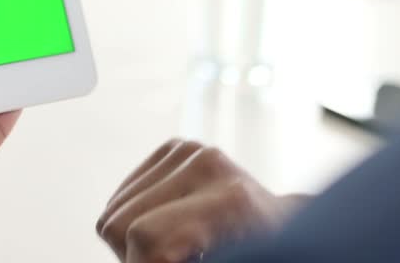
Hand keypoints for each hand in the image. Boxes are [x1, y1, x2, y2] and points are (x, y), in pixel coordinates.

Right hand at [97, 139, 308, 262]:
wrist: (286, 226)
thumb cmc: (258, 252)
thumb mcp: (229, 262)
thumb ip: (171, 256)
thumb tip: (143, 256)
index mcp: (229, 201)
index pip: (147, 237)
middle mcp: (207, 165)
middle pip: (122, 222)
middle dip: (132, 255)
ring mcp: (190, 150)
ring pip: (114, 209)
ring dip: (128, 239)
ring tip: (166, 249)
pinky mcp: (174, 147)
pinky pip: (120, 194)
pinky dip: (130, 218)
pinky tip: (161, 226)